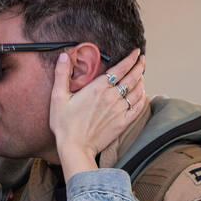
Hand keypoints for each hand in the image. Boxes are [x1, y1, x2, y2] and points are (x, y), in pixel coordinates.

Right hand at [49, 47, 146, 167]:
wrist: (75, 148)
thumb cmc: (65, 125)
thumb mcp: (58, 98)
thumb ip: (61, 75)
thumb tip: (63, 56)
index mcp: (98, 88)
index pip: (120, 68)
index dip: (131, 58)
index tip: (136, 52)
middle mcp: (112, 97)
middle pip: (132, 77)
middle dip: (139, 66)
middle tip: (142, 60)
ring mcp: (119, 110)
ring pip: (137, 91)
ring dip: (141, 81)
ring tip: (142, 76)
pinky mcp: (122, 123)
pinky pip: (138, 107)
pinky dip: (142, 99)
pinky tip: (142, 95)